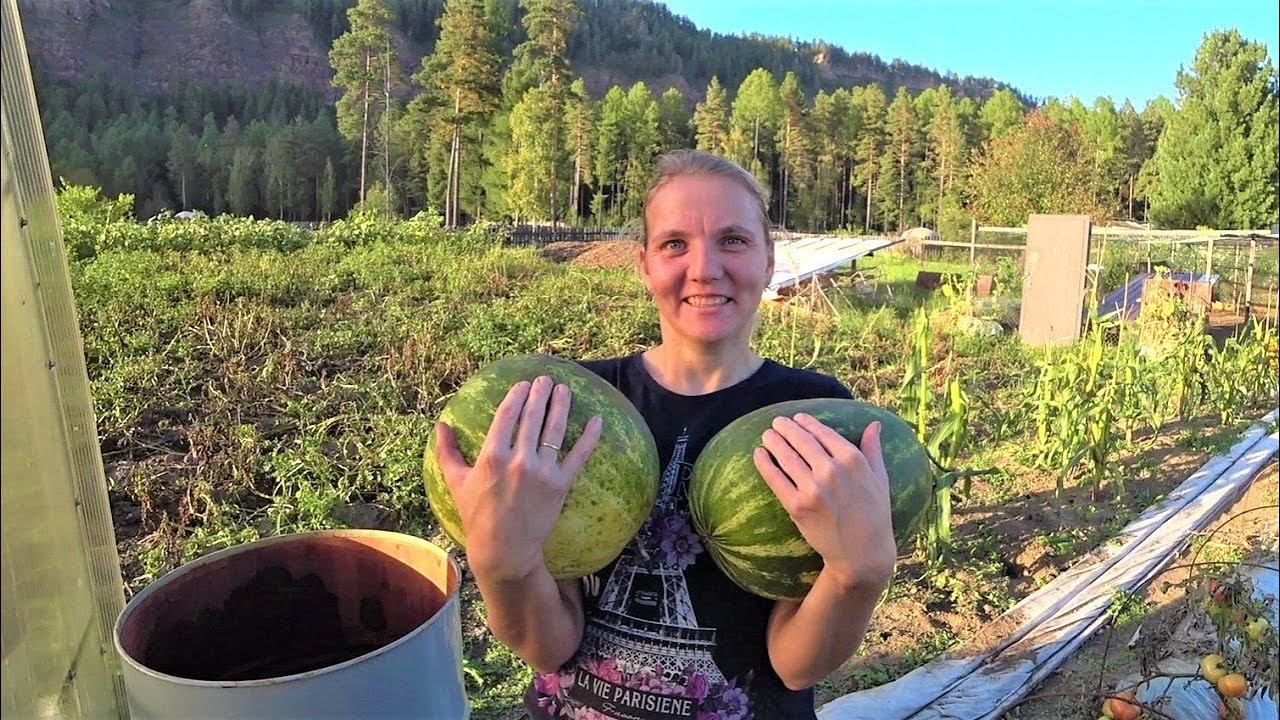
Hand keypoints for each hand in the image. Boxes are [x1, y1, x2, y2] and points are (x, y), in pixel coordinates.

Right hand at [434, 375, 601, 580]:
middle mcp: (518, 460)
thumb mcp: (457, 483)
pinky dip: (590, 437)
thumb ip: (447, 452)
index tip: (523, 384)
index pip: (506, 415)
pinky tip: (597, 420)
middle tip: (546, 379)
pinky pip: (579, 456)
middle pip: (533, 416)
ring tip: (564, 389)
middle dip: (540, 393)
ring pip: (555, 430)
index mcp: (491, 456)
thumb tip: (440, 425)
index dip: (517, 395)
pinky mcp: (560, 485)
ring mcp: (541, 472)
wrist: (504, 550)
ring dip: (561, 405)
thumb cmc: (477, 516)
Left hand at [753, 414, 895, 589]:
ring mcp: (813, 489)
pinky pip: (776, 479)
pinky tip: (759, 454)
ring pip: (786, 457)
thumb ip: (873, 449)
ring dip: (773, 442)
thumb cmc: (874, 514)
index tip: (798, 418)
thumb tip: (874, 424)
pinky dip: (764, 464)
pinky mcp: (798, 506)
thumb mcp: (880, 479)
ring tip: (766, 435)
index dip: (807, 423)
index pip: (824, 433)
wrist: (861, 553)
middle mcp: (832, 471)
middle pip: (802, 441)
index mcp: (853, 461)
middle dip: (786, 428)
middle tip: (777, 422)